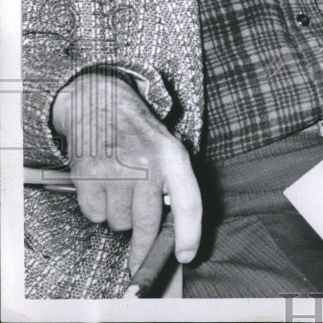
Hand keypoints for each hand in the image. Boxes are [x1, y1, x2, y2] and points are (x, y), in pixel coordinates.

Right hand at [51, 73, 202, 273]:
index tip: (185, 256)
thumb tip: (176, 231)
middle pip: (148, 224)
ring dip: (120, 218)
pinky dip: (98, 210)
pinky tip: (103, 187)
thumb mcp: (169, 149)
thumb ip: (175, 185)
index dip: (188, 235)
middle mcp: (146, 166)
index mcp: (174, 158)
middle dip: (144, 249)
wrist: (101, 104)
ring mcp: (115, 173)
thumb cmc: (141, 134)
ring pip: (119, 223)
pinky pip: (95, 216)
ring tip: (121, 190)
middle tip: (139, 264)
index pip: (188, 205)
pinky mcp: (87, 178)